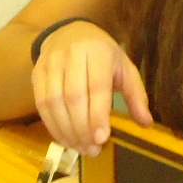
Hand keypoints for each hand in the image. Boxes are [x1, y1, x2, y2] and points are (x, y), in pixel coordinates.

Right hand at [30, 20, 152, 155]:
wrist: (69, 32)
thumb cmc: (102, 55)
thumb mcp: (124, 67)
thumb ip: (136, 94)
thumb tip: (146, 123)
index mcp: (98, 52)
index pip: (96, 86)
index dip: (97, 114)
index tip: (102, 139)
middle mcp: (71, 55)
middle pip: (73, 97)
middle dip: (82, 128)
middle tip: (92, 150)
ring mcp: (51, 63)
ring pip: (54, 103)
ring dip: (66, 131)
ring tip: (80, 148)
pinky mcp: (37, 72)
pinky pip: (41, 104)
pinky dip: (52, 126)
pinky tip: (64, 139)